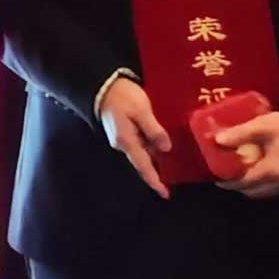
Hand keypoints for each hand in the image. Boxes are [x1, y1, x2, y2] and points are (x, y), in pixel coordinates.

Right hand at [94, 75, 170, 195]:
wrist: (102, 84)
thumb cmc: (122, 97)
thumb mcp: (142, 111)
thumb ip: (154, 130)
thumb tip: (165, 149)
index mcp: (127, 141)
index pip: (143, 166)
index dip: (154, 181)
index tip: (165, 194)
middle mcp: (123, 144)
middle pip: (143, 161)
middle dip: (158, 169)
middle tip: (176, 174)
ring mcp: (121, 138)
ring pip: (142, 151)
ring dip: (156, 155)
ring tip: (173, 158)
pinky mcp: (122, 130)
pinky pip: (140, 143)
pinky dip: (151, 145)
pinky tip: (161, 141)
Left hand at [212, 107, 278, 199]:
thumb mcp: (263, 125)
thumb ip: (239, 134)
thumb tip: (217, 140)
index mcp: (272, 172)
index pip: (244, 184)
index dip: (229, 183)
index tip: (217, 179)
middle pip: (256, 192)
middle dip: (241, 186)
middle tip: (230, 175)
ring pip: (268, 191)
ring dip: (255, 186)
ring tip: (245, 171)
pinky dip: (268, 182)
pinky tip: (264, 169)